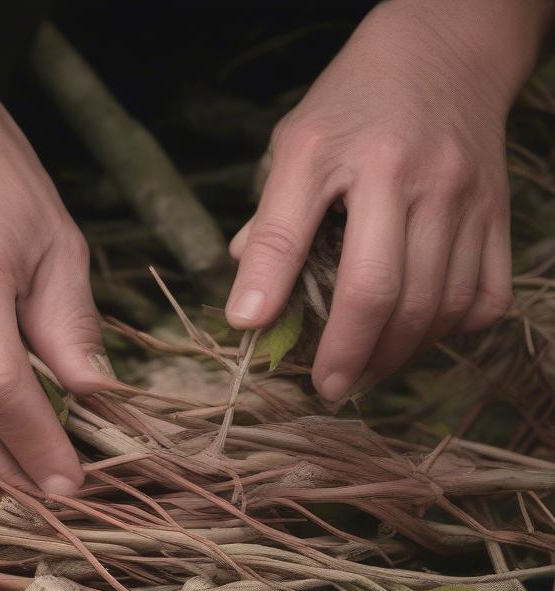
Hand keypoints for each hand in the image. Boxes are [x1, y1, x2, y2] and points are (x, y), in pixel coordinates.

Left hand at [225, 0, 550, 401]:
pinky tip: (420, 335)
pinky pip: (485, 295)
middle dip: (350, 354)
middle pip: (383, 293)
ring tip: (366, 370)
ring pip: (437, 305)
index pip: (294, 238)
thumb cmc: (356, 101)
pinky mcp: (499, 213)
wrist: (448, 48)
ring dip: (397, 354)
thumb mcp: (297, 143)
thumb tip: (246, 307)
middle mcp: (414, 177)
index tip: (255, 339)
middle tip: (328, 386)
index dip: (272, 298)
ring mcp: (466, 198)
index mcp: (345, 154)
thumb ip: (272, 220)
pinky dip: (453, 329)